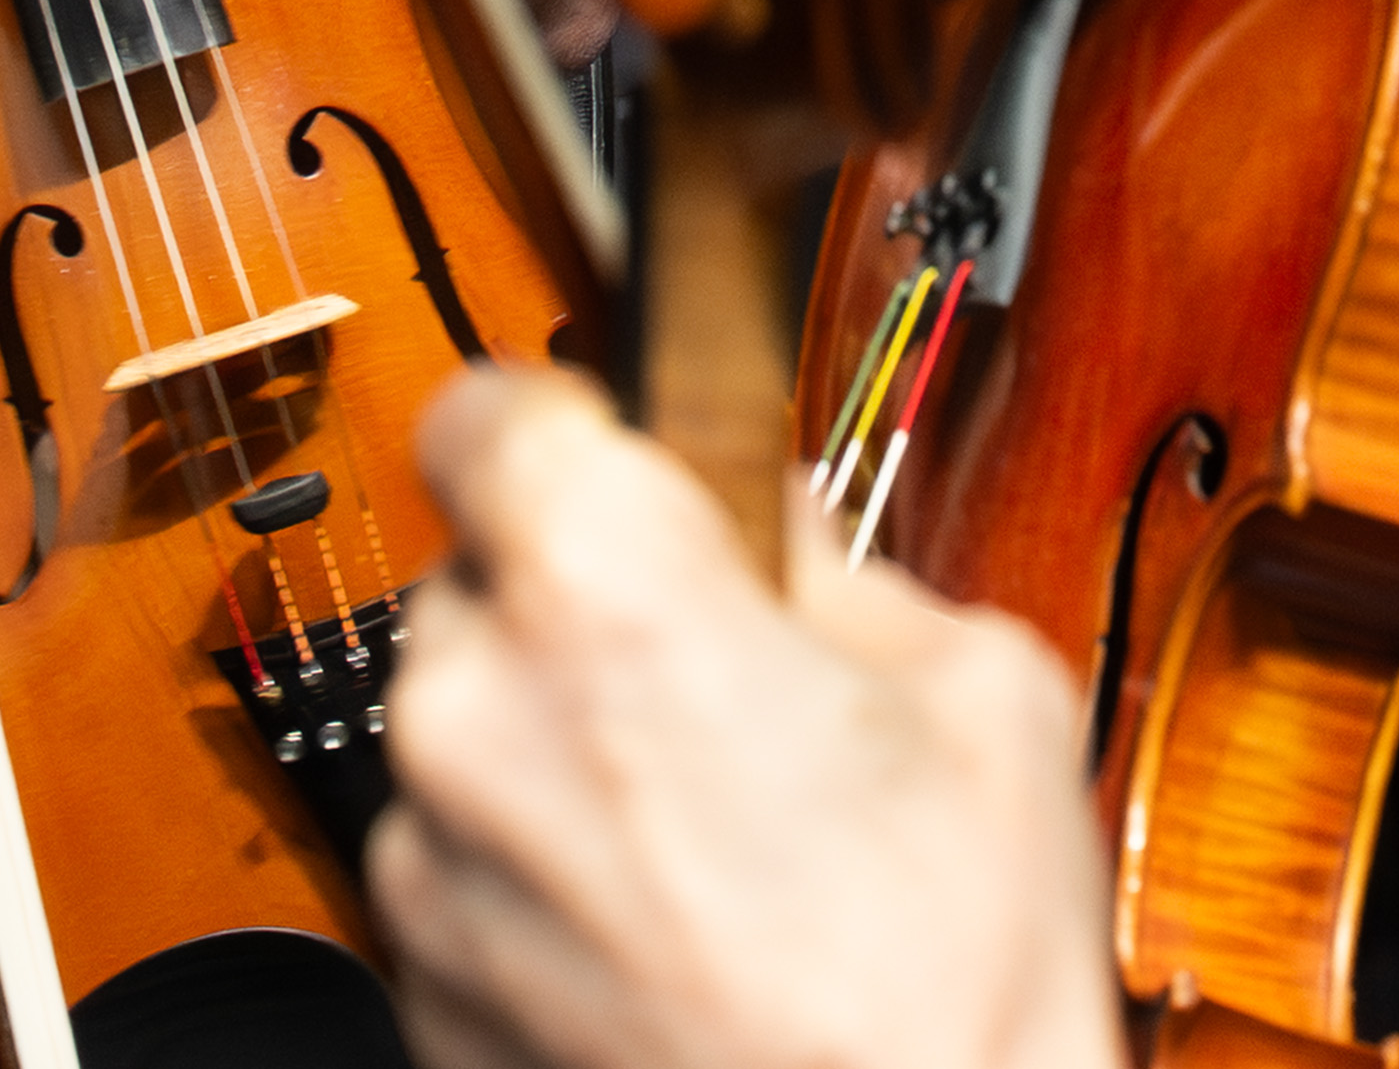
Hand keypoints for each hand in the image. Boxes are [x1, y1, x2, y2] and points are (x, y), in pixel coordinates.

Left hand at [369, 371, 1119, 1068]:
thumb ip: (836, 562)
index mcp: (604, 593)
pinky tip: (674, 935)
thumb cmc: (951, 991)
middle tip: (720, 685)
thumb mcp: (980, 691)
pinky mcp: (417, 991)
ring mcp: (430, 869)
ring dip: (563, 760)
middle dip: (588, 614)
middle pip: (486, 585)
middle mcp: (474, 717)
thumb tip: (770, 520)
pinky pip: (466, 877)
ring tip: (718, 844)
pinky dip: (545, 887)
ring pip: (474, 739)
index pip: (490, 407)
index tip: (613, 451)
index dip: (562, 424)